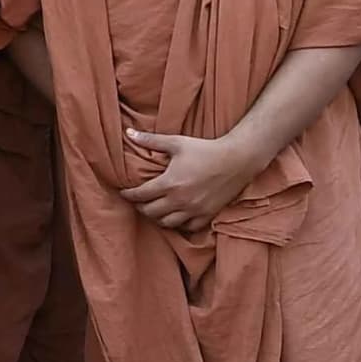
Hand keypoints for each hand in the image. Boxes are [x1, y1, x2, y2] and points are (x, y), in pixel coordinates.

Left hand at [118, 131, 253, 233]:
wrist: (237, 160)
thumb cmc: (205, 149)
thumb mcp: (177, 142)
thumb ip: (151, 140)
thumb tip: (129, 134)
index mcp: (170, 183)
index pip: (140, 195)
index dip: (128, 195)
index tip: (123, 192)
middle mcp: (180, 200)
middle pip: (150, 212)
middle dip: (140, 207)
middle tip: (138, 201)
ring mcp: (194, 210)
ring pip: (167, 223)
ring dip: (156, 217)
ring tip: (154, 209)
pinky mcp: (207, 215)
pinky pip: (187, 227)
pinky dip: (178, 224)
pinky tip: (175, 217)